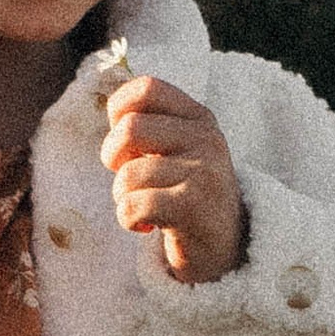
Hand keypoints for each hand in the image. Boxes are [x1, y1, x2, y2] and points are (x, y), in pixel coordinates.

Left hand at [101, 74, 245, 283]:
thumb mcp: (177, 149)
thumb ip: (150, 124)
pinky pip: (133, 206)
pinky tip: (148, 226)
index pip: (146, 89)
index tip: (129, 142)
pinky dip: (128, 220)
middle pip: (129, 129)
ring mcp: (203, 172)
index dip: (119, 112)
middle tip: (129, 179)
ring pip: (127, 175)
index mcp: (199, 118)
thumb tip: (109, 106)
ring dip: (122, 197)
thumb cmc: (186, 194)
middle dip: (112, 157)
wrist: (224, 247)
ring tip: (144, 208)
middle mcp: (206, 139)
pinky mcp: (193, 206)